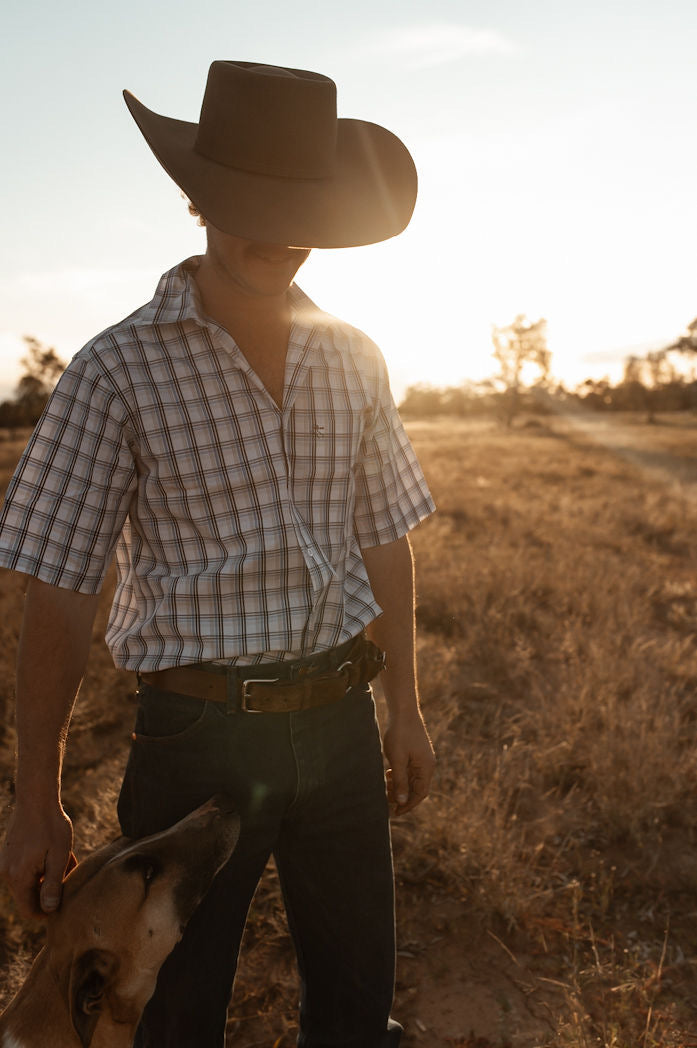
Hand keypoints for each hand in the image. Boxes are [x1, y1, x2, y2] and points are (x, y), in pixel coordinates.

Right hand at [0, 803, 74, 918]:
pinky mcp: (7, 854)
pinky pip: (23, 869)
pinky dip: (38, 866)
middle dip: (49, 890)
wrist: (36, 798)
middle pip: (28, 896)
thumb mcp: (59, 856)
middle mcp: (6, 873)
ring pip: (28, 881)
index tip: (64, 902)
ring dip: (45, 876)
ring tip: (64, 859)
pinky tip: (52, 852)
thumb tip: (50, 910)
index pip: (29, 910)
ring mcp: (4, 863)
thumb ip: (54, 885)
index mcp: (18, 878)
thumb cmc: (51, 826)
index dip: (47, 912)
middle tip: (68, 872)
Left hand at [382, 711, 435, 816]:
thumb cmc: (400, 734)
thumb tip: (402, 801)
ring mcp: (422, 758)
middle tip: (387, 800)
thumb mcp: (398, 759)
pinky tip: (389, 774)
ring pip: (412, 779)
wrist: (403, 711)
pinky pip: (409, 770)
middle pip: (416, 787)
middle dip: (402, 795)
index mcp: (426, 767)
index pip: (420, 793)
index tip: (396, 811)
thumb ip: (400, 781)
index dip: (408, 804)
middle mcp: (427, 765)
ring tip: (386, 787)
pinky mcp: (416, 753)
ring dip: (400, 785)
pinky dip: (400, 775)